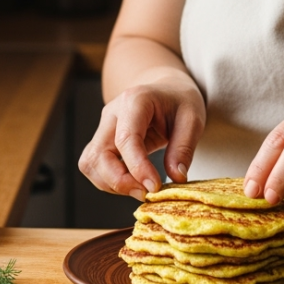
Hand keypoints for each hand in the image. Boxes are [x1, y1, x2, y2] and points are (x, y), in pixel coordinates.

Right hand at [78, 79, 205, 200]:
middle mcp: (112, 113)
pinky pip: (95, 166)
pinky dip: (110, 181)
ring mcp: (103, 128)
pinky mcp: (102, 141)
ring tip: (140, 189)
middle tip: (146, 192)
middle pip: (99, 154)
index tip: (154, 187)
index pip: (126, 139)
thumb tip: (176, 177)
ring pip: (91, 163)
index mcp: (135, 101)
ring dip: (112, 183)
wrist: (166, 90)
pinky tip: (132, 183)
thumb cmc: (179, 101)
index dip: (137, 167)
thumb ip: (184, 148)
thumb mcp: (193, 118)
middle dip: (120, 181)